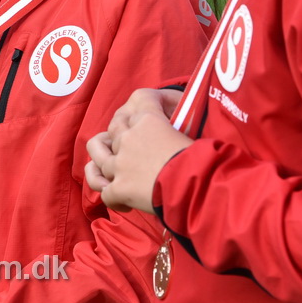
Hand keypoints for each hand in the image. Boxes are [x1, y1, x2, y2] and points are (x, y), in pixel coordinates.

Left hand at [85, 88, 193, 213]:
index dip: (145, 105)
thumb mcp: (192, 131)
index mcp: (149, 119)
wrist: (198, 187)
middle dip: (120, 135)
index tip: (156, 110)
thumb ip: (183, 121)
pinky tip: (125, 203)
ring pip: (98, 157)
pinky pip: (105, 192)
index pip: (139, 99)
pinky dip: (113, 198)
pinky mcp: (119, 188)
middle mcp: (129, 138)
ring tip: (114, 171)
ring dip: (104, 163)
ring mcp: (120, 164)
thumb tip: (187, 116)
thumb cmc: (203, 159)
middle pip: (114, 127)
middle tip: (132, 148)